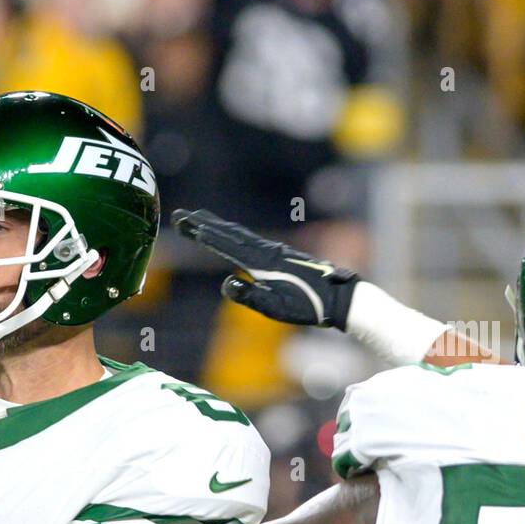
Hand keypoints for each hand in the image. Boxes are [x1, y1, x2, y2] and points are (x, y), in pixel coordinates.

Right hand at [171, 208, 359, 329]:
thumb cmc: (309, 306)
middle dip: (205, 224)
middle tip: (182, 215)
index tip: (182, 222)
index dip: (202, 233)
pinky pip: (251, 240)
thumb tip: (226, 283)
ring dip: (219, 227)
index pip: (225, 244)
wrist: (342, 297)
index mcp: (261, 261)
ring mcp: (276, 251)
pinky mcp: (282, 255)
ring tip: (202, 221)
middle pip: (230, 233)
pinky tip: (234, 237)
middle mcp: (267, 251)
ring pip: (241, 234)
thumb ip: (250, 295)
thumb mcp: (276, 308)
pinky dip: (235, 234)